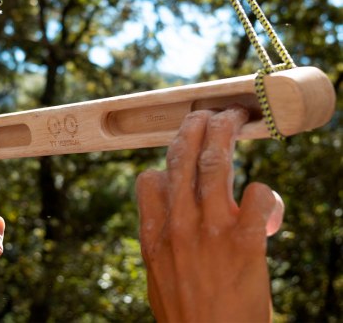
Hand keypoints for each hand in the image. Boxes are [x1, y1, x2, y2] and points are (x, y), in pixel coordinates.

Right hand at [136, 106, 283, 322]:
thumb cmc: (187, 314)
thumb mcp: (158, 275)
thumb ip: (160, 237)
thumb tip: (170, 210)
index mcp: (153, 234)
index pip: (150, 178)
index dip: (164, 165)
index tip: (178, 159)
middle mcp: (178, 225)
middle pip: (182, 157)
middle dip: (194, 126)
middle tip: (204, 113)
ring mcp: (211, 231)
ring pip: (215, 162)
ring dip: (224, 132)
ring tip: (232, 117)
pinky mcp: (246, 243)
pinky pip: (258, 196)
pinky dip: (266, 193)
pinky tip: (267, 203)